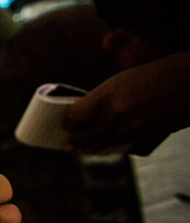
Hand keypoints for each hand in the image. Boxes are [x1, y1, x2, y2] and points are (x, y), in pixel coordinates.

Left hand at [63, 52, 189, 152]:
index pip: (76, 115)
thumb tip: (88, 112)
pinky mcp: (147, 135)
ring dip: (90, 147)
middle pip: (86, 134)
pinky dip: (112, 146)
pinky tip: (105, 147)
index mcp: (109, 93)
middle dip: (74, 140)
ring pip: (104, 143)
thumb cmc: (159, 73)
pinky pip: (123, 144)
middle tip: (66, 145)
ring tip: (80, 149)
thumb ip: (105, 97)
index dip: (68, 121)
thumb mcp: (124, 79)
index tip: (64, 122)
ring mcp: (133, 127)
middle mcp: (117, 112)